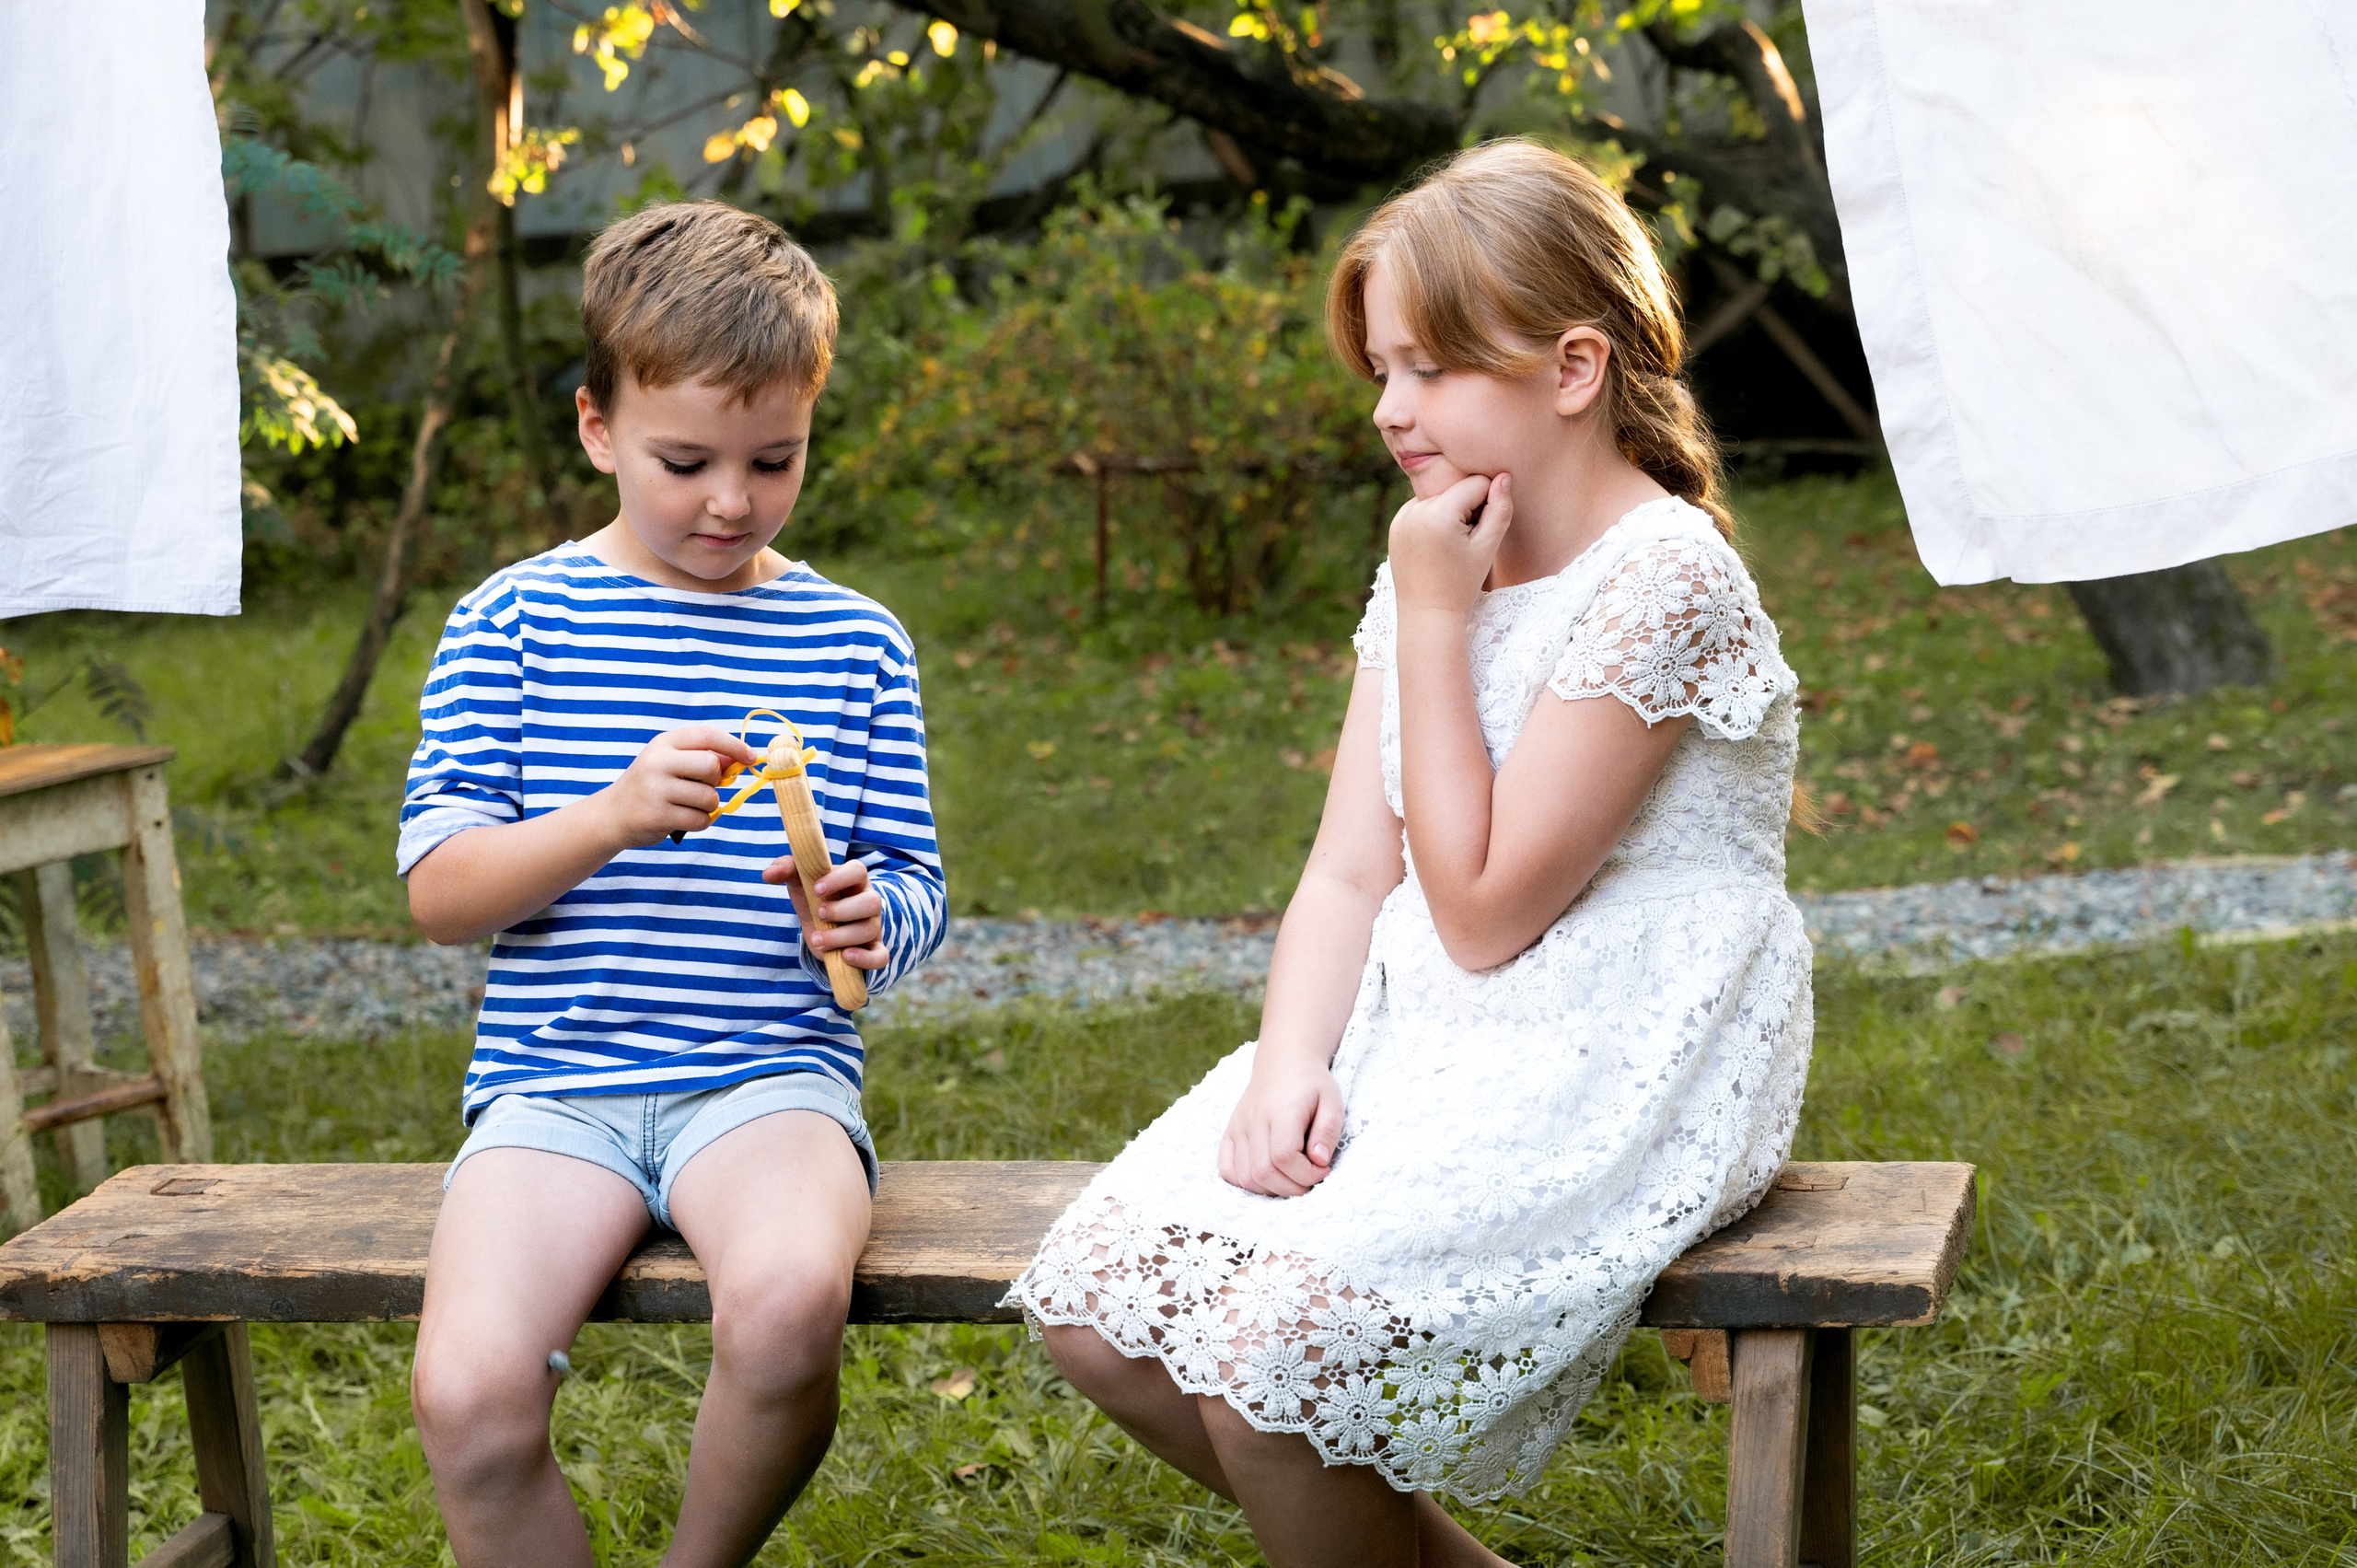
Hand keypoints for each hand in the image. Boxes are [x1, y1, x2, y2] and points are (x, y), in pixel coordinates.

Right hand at [599, 727, 758, 848]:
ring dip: (708, 805)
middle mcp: (658, 762)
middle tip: (702, 787)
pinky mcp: (657, 816)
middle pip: (711, 766)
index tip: (752, 758)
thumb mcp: (672, 762)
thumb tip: (740, 757)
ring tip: (689, 805)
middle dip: (715, 780)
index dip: (735, 746)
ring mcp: (655, 789)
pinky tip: (684, 819)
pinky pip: (700, 820)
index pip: (708, 736)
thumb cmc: (651, 786)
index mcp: (664, 743)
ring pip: (709, 797)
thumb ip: (703, 756)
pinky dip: (701, 822)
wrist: (612, 814)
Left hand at [765, 854, 891, 970]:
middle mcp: (868, 900)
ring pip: (869, 930)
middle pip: (871, 902)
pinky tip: (845, 957)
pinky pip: (880, 957)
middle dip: (843, 910)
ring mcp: (873, 925)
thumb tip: (768, 874)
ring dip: (841, 937)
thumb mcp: (799, 879)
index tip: (816, 889)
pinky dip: (865, 959)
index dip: (839, 879)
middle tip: (819, 913)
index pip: (858, 871)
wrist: (821, 922)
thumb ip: (784, 869)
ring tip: (817, 940)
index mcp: (854, 879)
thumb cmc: (813, 895)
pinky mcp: (872, 949)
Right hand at [1217, 1051, 1344, 1197]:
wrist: (1283, 1062)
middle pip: (1263, 1172)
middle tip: (1311, 1178)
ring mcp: (1238, 1128)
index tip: (1324, 1168)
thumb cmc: (1312, 1084)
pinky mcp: (1230, 1134)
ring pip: (1245, 1177)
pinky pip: (1228, 1170)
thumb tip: (1319, 1161)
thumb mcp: (1332, 1101)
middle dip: (1292, 1188)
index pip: (1284, 1157)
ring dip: (1272, 1189)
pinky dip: (1247, 1183)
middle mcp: (1254, 1120)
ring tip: (1292, 1177)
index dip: (1306, 1173)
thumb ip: (1328, 1131)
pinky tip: (1269, 1176)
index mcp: (1281, 1111)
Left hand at [1388, 471, 1513, 615]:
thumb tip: (1504, 476)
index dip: (1487, 506)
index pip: (1477, 483)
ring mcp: (1401, 516)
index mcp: (1438, 513)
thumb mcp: (1488, 546)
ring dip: (1451, 513)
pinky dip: (1434, 520)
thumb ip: (1500, 508)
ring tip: (1450, 548)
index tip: (1479, 534)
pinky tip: (1436, 548)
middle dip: (1468, 509)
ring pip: (1441, 497)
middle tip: (1465, 544)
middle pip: (1457, 489)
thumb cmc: (1462, 583)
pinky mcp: (1395, 525)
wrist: (1428, 613)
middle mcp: (1414, 509)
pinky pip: (1423, 508)